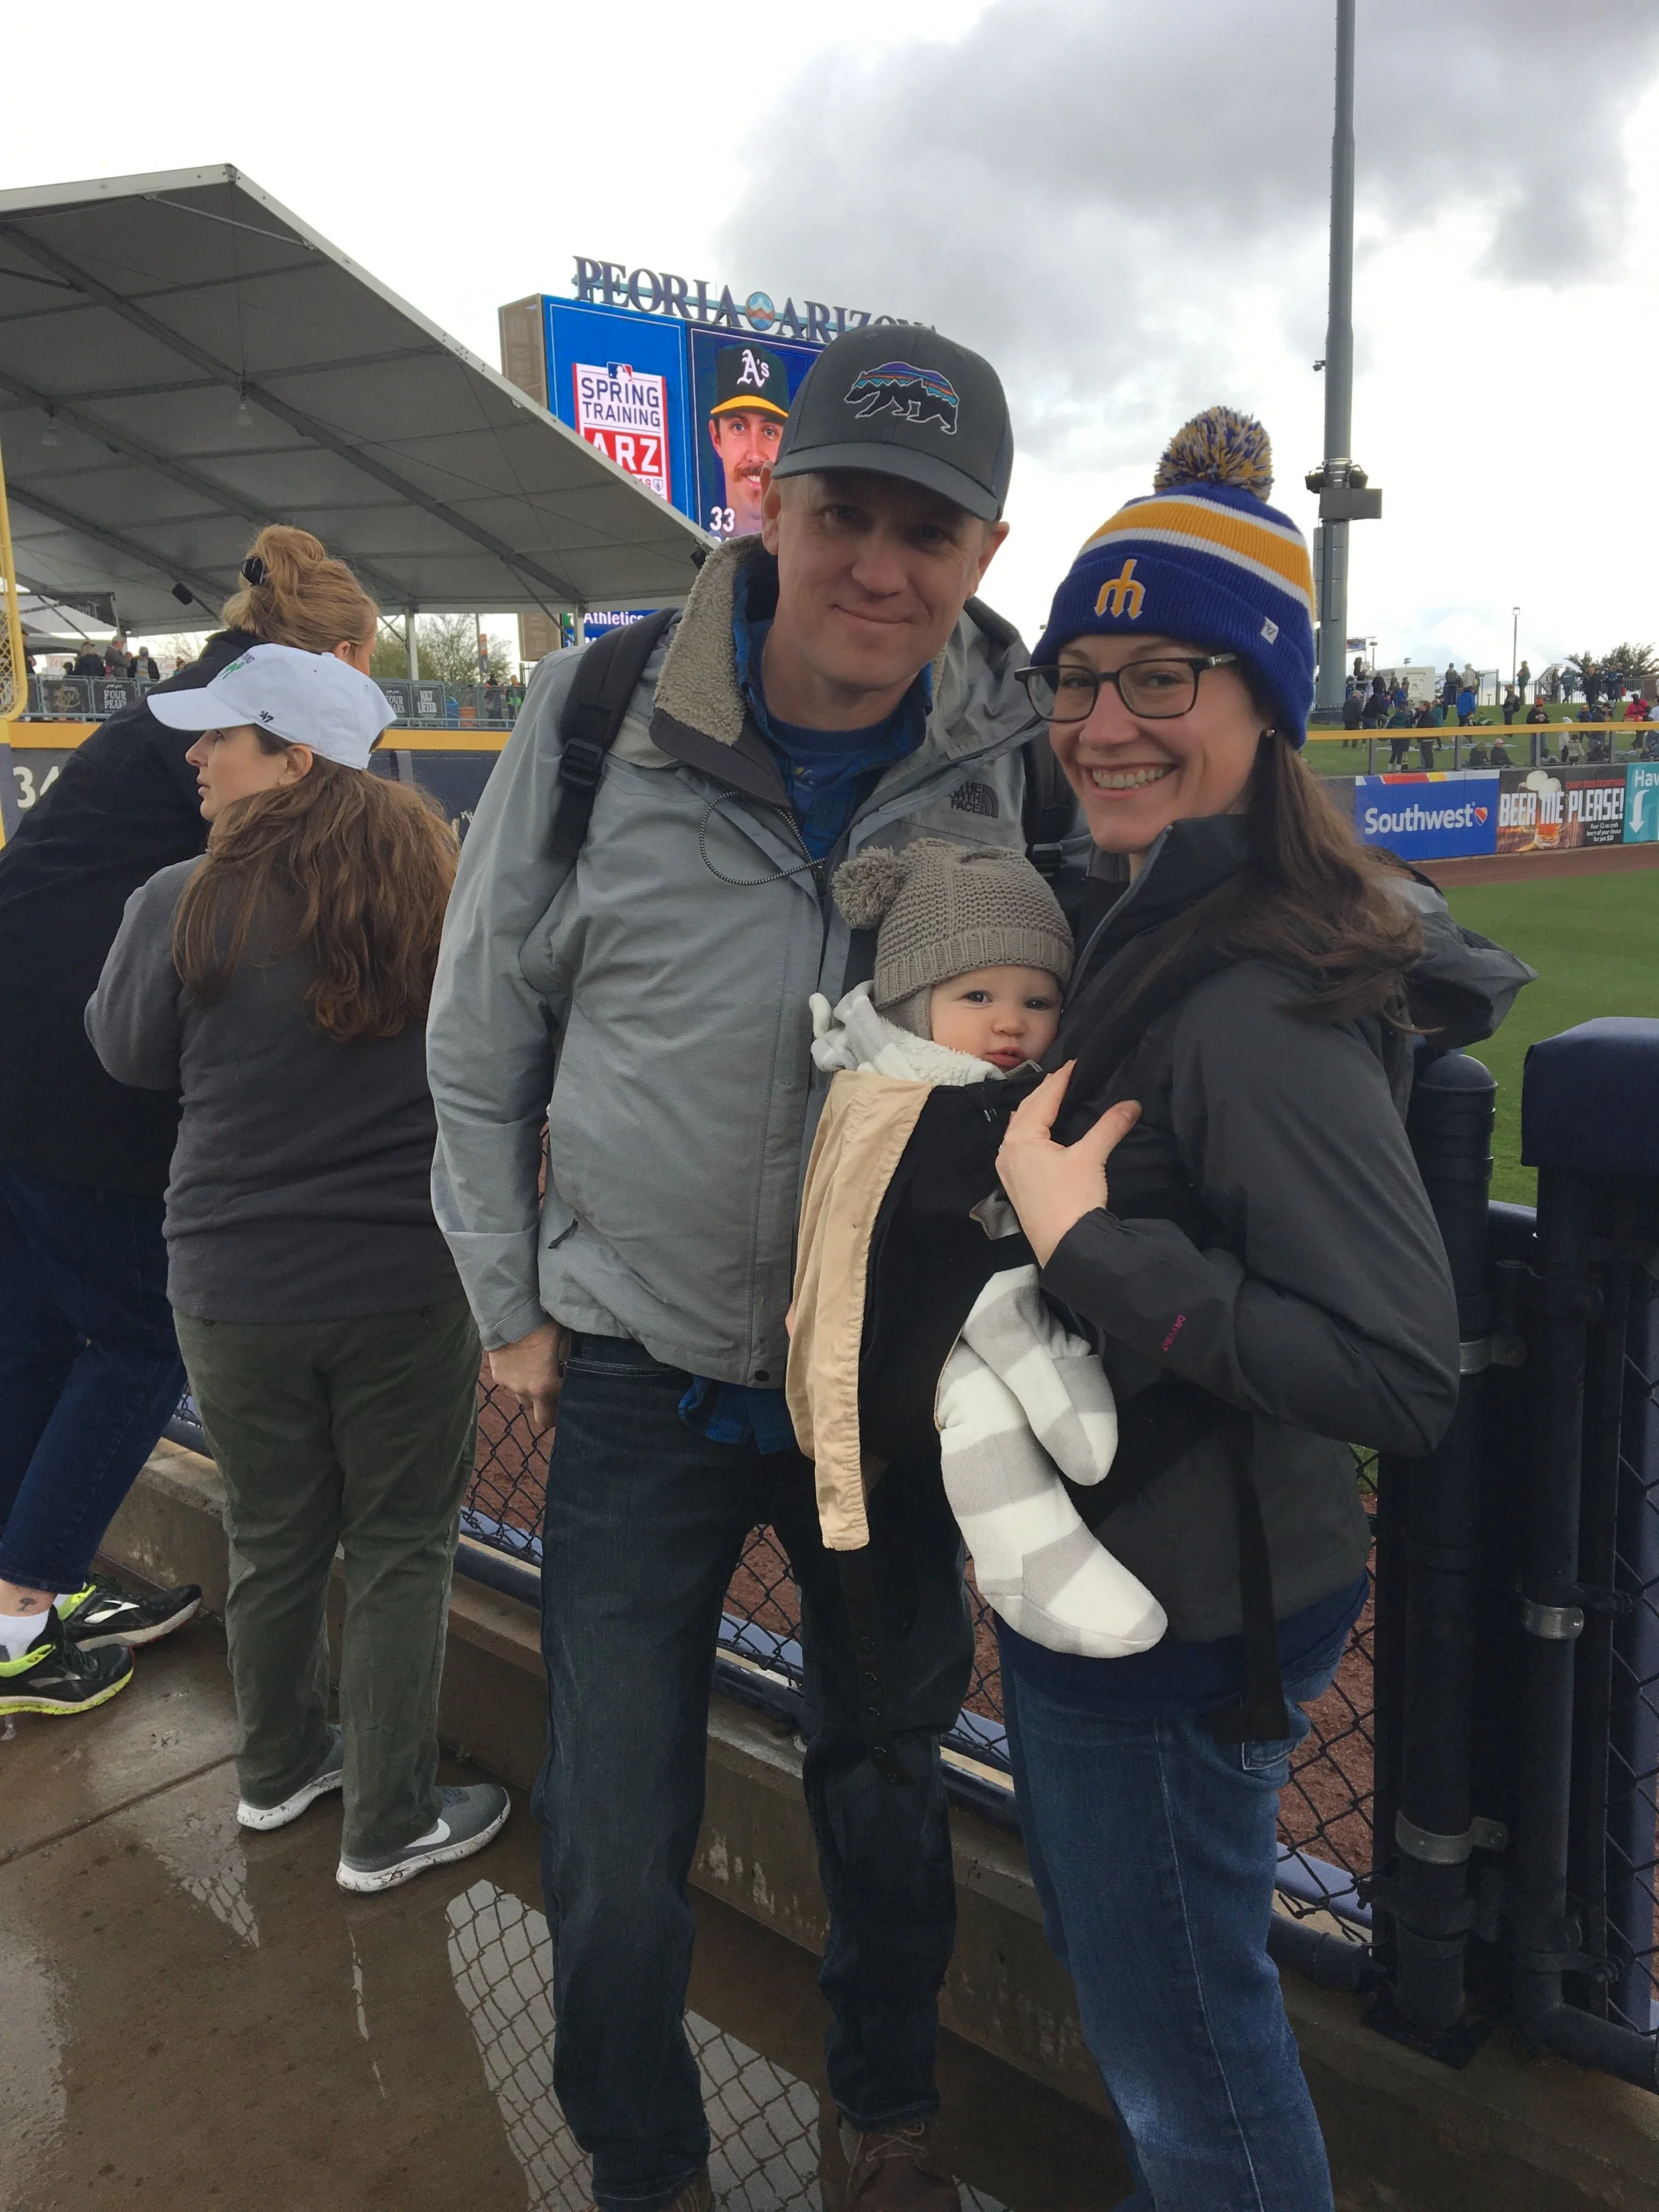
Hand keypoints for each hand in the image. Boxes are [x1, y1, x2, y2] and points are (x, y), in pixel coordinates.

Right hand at [488, 1319, 567, 1433]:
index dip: (564, 1408)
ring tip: (538, 1371)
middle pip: (540, 1417)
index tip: (569, 1396)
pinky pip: (510, 1383)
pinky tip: (523, 1360)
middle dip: (549, 1410)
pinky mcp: (497, 1374)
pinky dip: (517, 1377)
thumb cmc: (546, 1327)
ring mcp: (509, 1384)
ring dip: (532, 1391)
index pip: (555, 1417)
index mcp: (546, 1388)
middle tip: (555, 1393)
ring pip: (524, 1398)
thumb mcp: (568, 1347)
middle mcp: (526, 1391)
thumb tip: (575, 1376)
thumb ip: (572, 1368)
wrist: (513, 1312)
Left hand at [995, 1063, 1141, 1267]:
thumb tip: (1132, 1104)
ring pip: (1020, 1129)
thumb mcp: (1091, 1158)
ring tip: (1055, 1098)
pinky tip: (1044, 1133)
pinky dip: (1033, 1132)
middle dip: (1045, 1092)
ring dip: (1036, 1112)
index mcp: (1020, 1139)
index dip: (1060, 1079)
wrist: (1066, 1247)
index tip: (1075, 1064)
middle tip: (1065, 1076)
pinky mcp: (1016, 1185)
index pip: (1042, 1099)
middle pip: (1026, 1111)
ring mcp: (1009, 1170)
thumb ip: (1109, 1127)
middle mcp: (1007, 1151)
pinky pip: (1021, 1147)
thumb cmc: (1073, 1200)